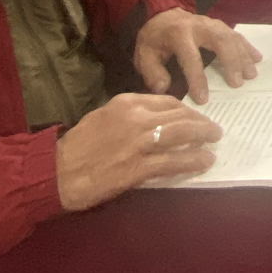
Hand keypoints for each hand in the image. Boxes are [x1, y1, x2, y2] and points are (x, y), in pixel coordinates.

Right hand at [55, 92, 223, 210]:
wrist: (57, 171)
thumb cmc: (78, 146)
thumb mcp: (104, 116)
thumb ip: (131, 114)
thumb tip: (157, 120)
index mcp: (127, 102)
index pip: (168, 101)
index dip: (187, 110)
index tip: (196, 117)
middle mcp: (136, 119)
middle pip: (179, 116)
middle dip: (201, 123)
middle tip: (213, 130)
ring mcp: (138, 143)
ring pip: (181, 136)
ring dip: (202, 139)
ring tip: (214, 144)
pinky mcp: (137, 168)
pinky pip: (173, 162)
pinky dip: (192, 161)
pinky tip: (204, 162)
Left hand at [133, 8, 260, 102]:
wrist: (161, 15)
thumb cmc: (154, 39)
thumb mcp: (144, 54)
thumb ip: (152, 72)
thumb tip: (164, 88)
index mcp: (178, 34)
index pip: (191, 57)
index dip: (197, 78)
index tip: (204, 99)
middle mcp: (199, 26)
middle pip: (219, 41)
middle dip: (230, 62)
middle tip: (238, 84)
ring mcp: (212, 24)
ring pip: (231, 37)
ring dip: (243, 55)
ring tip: (251, 75)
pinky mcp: (219, 25)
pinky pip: (236, 35)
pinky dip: (247, 46)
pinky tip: (257, 58)